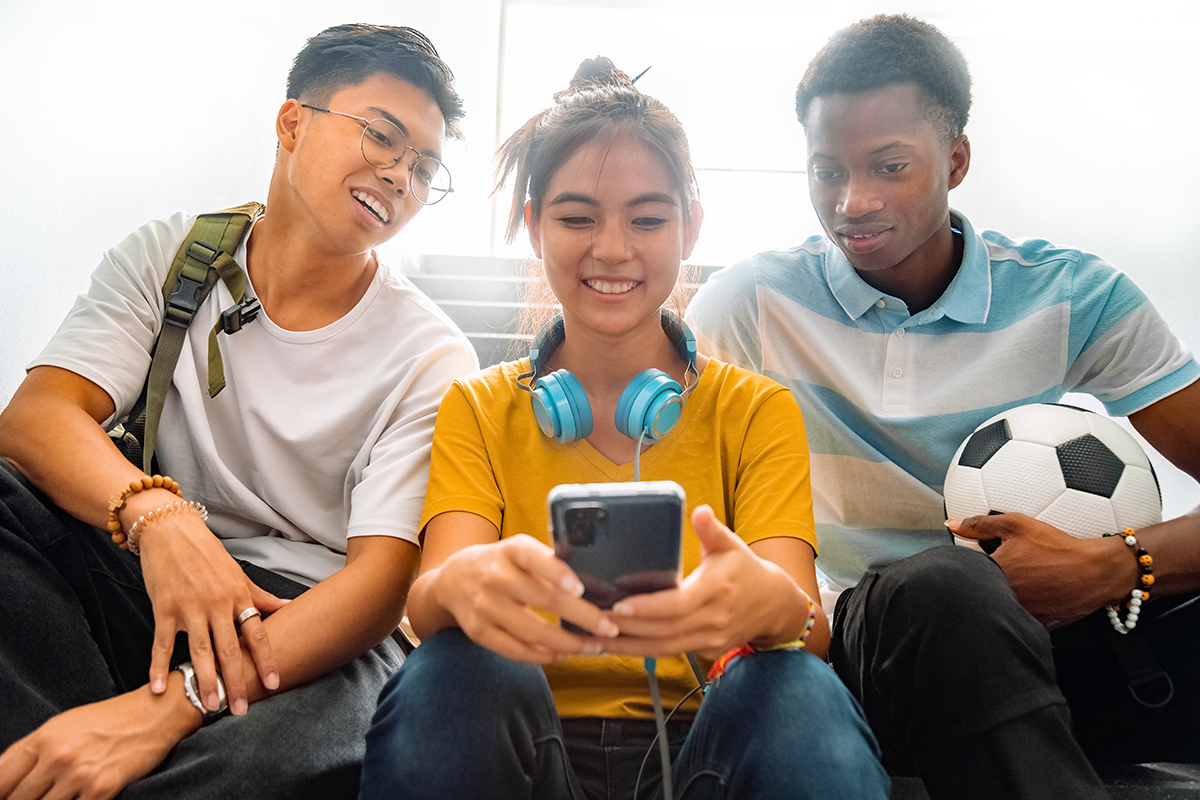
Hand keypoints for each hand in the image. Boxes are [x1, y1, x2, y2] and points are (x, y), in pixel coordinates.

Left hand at [0, 682, 196, 799]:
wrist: (154, 714)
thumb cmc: (109, 720)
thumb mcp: (64, 726)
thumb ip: (33, 752)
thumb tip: (6, 783)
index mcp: (43, 738)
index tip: (4, 797)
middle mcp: (58, 756)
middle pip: (17, 799)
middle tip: (32, 797)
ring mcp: (79, 774)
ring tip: (60, 795)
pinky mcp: (101, 790)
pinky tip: (78, 797)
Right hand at [137, 509, 287, 715]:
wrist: (171, 530)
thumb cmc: (207, 554)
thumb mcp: (239, 574)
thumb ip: (260, 596)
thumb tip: (289, 607)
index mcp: (238, 596)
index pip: (257, 634)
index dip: (266, 659)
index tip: (274, 683)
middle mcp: (217, 604)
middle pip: (230, 649)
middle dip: (236, 681)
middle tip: (239, 709)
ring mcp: (189, 607)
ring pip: (199, 650)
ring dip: (205, 680)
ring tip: (209, 706)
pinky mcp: (164, 607)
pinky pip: (161, 643)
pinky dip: (158, 666)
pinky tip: (159, 688)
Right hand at [432, 534, 618, 662]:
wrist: (453, 579)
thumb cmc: (501, 563)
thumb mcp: (519, 549)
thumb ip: (549, 561)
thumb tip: (596, 578)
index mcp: (510, 551)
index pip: (533, 557)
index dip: (556, 572)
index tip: (580, 588)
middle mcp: (495, 577)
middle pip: (543, 599)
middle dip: (581, 617)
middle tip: (608, 627)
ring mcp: (485, 607)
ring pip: (532, 631)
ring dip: (568, 643)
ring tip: (593, 646)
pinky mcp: (479, 632)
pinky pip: (515, 650)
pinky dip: (543, 656)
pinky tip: (563, 655)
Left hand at [596, 505, 806, 659]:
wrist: (775, 605)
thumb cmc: (747, 570)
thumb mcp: (732, 545)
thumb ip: (712, 530)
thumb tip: (699, 511)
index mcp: (714, 591)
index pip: (676, 605)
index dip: (647, 608)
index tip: (619, 606)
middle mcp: (712, 620)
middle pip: (663, 631)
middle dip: (627, 630)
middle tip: (593, 622)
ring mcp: (709, 639)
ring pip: (663, 649)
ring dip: (628, 647)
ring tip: (596, 641)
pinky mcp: (706, 651)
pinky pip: (670, 653)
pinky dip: (643, 652)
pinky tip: (619, 646)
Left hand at [947, 513, 1128, 627]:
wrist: (1096, 571)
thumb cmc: (1058, 547)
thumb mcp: (1017, 525)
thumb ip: (980, 524)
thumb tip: (951, 524)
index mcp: (994, 573)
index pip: (963, 572)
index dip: (966, 566)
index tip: (976, 561)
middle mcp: (1004, 596)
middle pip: (978, 593)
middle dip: (979, 585)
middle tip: (996, 575)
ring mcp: (1020, 614)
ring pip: (996, 610)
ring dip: (996, 600)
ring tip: (1017, 587)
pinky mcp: (1036, 626)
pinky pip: (1017, 623)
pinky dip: (1016, 614)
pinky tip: (1026, 601)